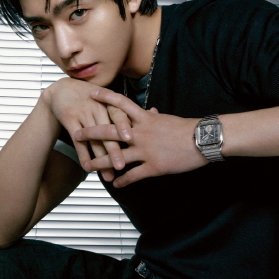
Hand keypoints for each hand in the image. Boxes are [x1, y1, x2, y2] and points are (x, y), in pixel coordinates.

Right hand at [42, 78, 131, 182]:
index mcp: (110, 103)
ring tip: (108, 176)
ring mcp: (83, 113)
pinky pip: (77, 140)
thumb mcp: (108, 100)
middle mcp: (97, 107)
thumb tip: (154, 113)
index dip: (123, 126)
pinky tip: (88, 167)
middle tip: (121, 166)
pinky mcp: (69, 119)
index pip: (118, 115)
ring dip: (100, 158)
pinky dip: (83, 155)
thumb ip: (126, 111)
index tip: (129, 139)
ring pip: (94, 140)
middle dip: (114, 150)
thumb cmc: (91, 97)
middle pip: (107, 131)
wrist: (63, 89)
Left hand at [74, 88, 207, 186]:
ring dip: (100, 162)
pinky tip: (116, 185)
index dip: (105, 98)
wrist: (202, 140)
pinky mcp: (154, 166)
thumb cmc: (187, 129)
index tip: (91, 93)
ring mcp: (146, 151)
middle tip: (76, 134)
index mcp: (145, 119)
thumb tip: (151, 111)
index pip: (122, 104)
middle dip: (91, 133)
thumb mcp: (168, 120)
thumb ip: (155, 117)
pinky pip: (133, 175)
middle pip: (110, 132)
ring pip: (117, 156)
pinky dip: (123, 180)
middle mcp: (141, 133)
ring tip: (87, 165)